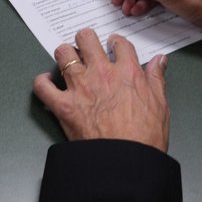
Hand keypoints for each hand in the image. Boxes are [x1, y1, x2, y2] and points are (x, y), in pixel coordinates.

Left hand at [33, 28, 169, 152]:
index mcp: (126, 72)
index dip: (116, 41)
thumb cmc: (145, 137)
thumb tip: (159, 60)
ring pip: (63, 54)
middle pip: (86, 40)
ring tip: (67, 59)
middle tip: (86, 46)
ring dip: (64, 54)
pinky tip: (47, 82)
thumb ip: (156, 78)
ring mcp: (80, 88)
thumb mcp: (160, 104)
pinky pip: (43, 87)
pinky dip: (42, 82)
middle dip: (85, 39)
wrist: (126, 161)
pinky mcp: (64, 106)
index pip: (119, 43)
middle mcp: (101, 74)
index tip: (113, 44)